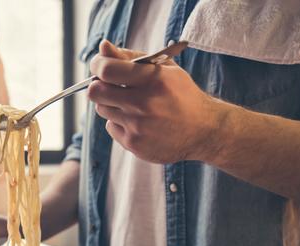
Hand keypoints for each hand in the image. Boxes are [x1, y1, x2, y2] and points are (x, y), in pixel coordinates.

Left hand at [87, 40, 221, 163]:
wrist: (204, 130)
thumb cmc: (181, 95)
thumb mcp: (163, 69)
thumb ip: (131, 57)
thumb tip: (103, 48)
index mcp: (152, 80)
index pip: (107, 70)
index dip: (97, 65)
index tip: (98, 65)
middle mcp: (143, 103)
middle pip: (96, 92)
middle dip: (98, 86)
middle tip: (108, 85)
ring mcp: (138, 126)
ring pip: (102, 109)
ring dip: (110, 104)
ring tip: (131, 105)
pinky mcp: (134, 144)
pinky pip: (111, 127)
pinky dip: (119, 123)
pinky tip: (139, 122)